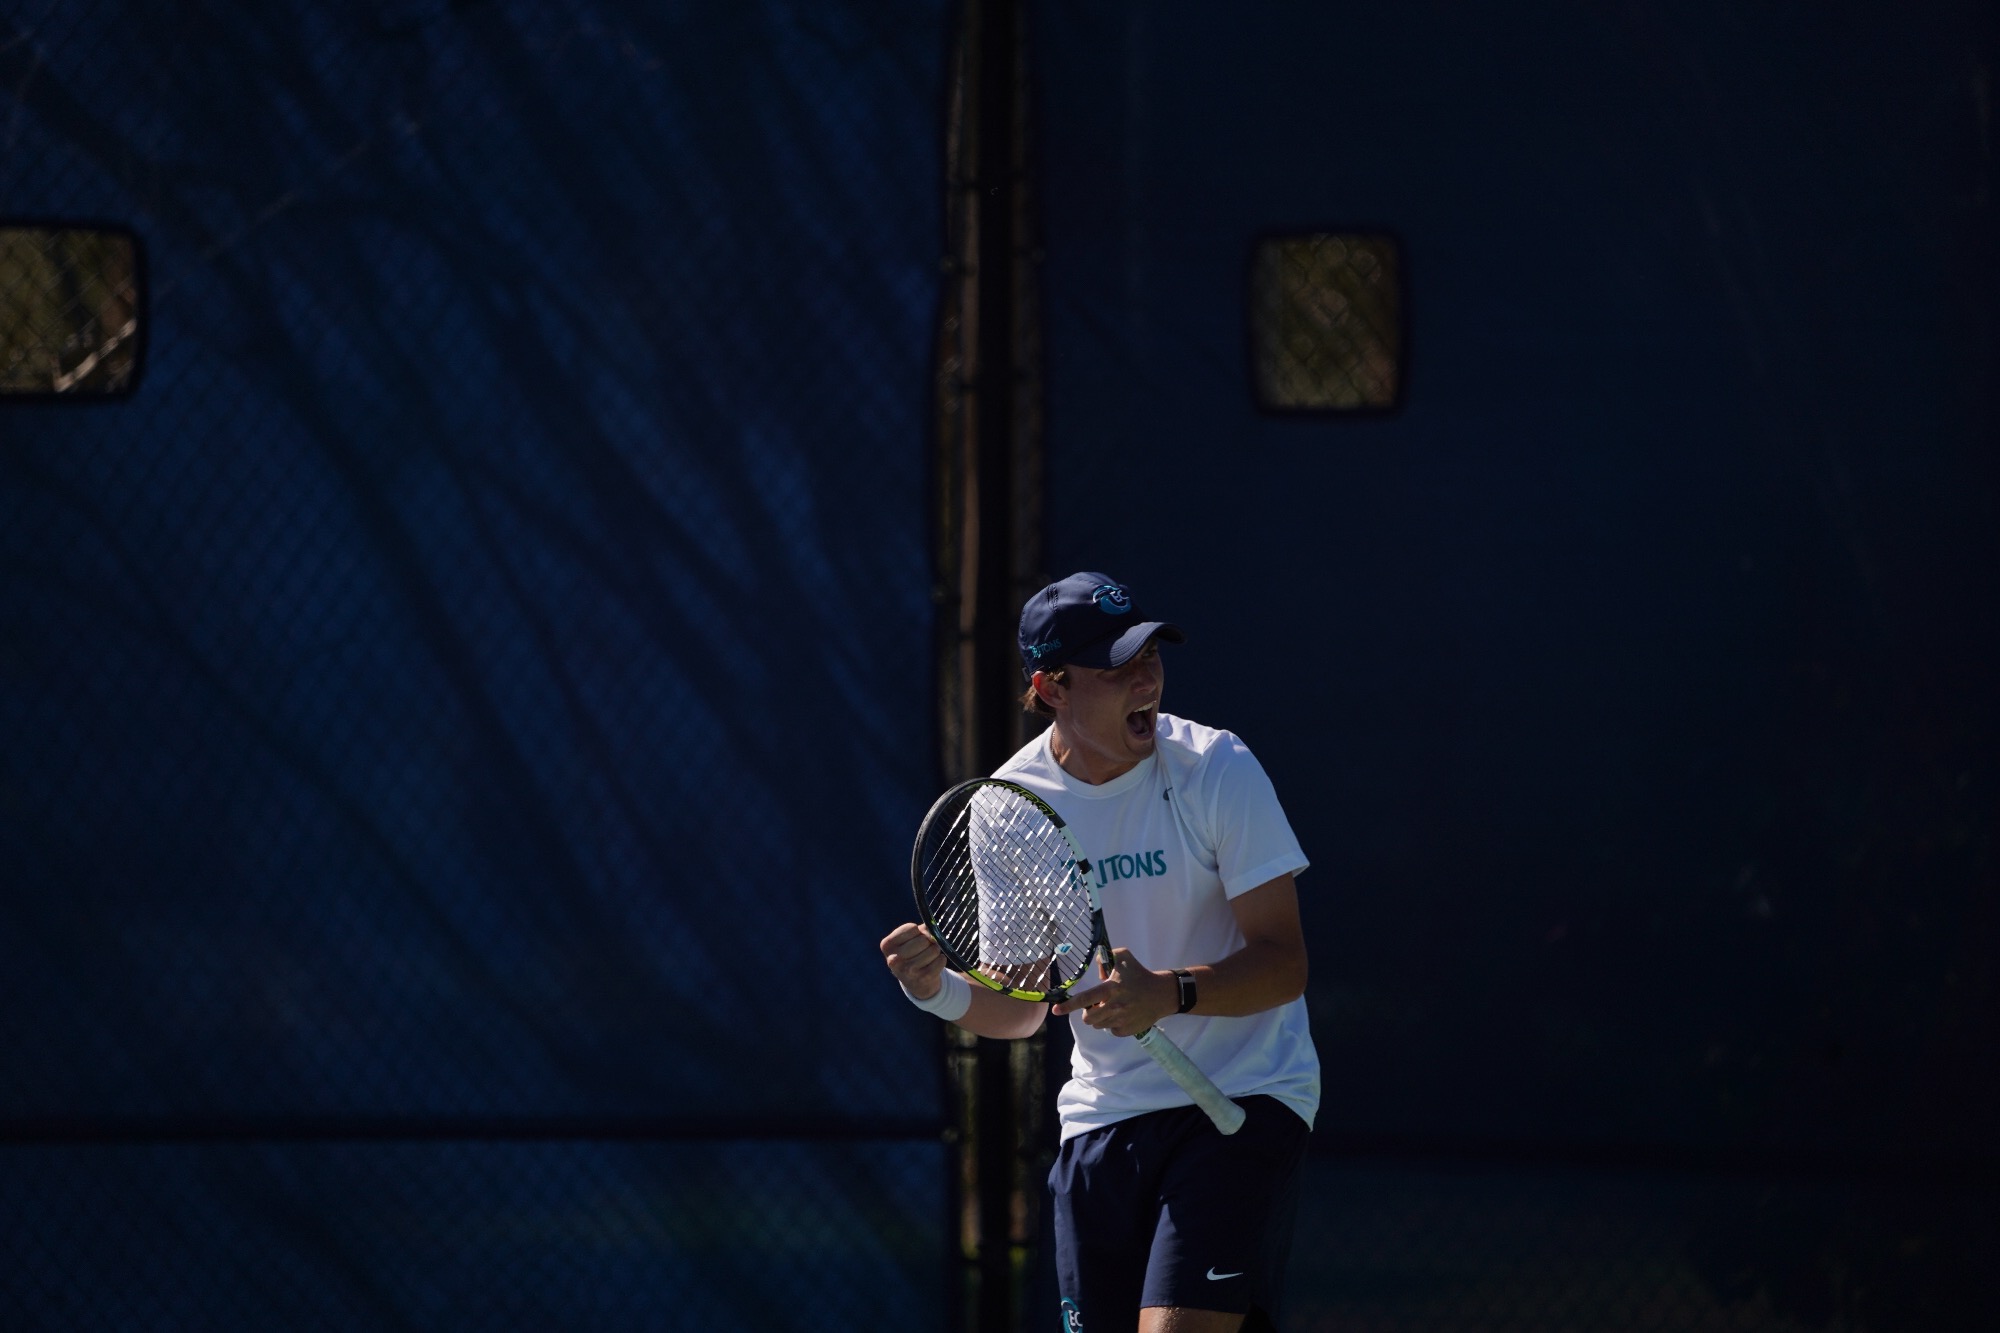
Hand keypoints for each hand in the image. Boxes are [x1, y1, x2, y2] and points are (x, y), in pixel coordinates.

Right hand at [880, 922, 946, 1000]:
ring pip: (934, 950)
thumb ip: (922, 930)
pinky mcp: (923, 978)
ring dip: (935, 951)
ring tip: (927, 957)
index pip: (912, 928)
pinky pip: (941, 960)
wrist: (914, 981)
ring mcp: (908, 970)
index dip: (918, 932)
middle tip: (923, 949)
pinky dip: (941, 960)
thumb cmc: (911, 952)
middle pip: (923, 940)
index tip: (914, 939)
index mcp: (887, 945)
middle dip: (928, 942)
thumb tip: (934, 936)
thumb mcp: (909, 938)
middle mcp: (894, 959)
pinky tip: (933, 964)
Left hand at [1049, 948, 1175, 1037]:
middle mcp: (1114, 1007)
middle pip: (1088, 1017)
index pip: (1085, 999)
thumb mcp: (1123, 957)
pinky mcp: (1126, 1030)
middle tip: (1097, 1004)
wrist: (1161, 994)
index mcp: (1111, 989)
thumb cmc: (1140, 974)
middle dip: (1088, 1012)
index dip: (1068, 1005)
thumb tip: (1095, 962)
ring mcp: (1120, 1020)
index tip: (1056, 1010)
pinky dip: (1112, 1024)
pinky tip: (1122, 1014)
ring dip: (1100, 1017)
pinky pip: (1110, 1030)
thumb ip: (1105, 956)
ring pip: (1098, 1024)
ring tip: (1112, 1007)